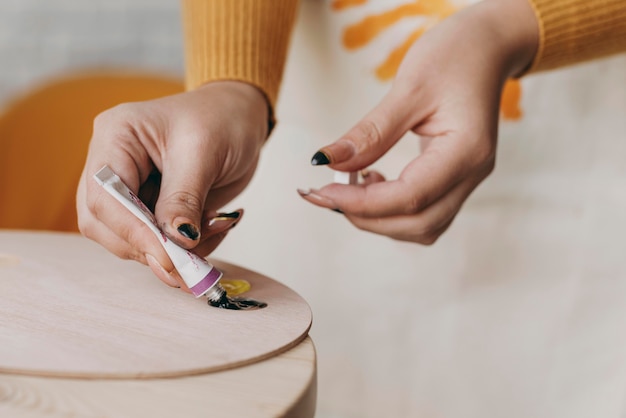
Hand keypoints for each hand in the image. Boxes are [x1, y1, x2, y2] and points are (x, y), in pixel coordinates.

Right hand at [77, 81, 268, 288]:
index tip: (169, 258)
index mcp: (116, 136)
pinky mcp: (150, 209)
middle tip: (191, 263)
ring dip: (174, 250)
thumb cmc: (222, 120)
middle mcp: (113, 165)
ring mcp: (130, 189)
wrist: (241, 119)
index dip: (133, 232)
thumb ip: (184, 199)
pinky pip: (157, 242)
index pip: (104, 195)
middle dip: (150, 247)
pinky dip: (187, 247)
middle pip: (106, 225)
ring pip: (131, 240)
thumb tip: (175, 244)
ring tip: (215, 227)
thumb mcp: (204, 153)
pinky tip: (215, 227)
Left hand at [299, 0, 538, 243]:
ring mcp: (467, 179)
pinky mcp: (456, 178)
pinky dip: (392, 209)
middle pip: (418, 224)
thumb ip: (370, 132)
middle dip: (367, 217)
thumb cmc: (454, 56)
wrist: (488, 46)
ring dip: (379, 218)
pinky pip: (425, 212)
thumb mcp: (409, 88)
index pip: (410, 197)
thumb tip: (328, 162)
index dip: (362, 203)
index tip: (321, 192)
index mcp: (466, 151)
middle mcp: (472, 174)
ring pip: (422, 226)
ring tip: (347, 188)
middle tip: (324, 194)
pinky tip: (370, 182)